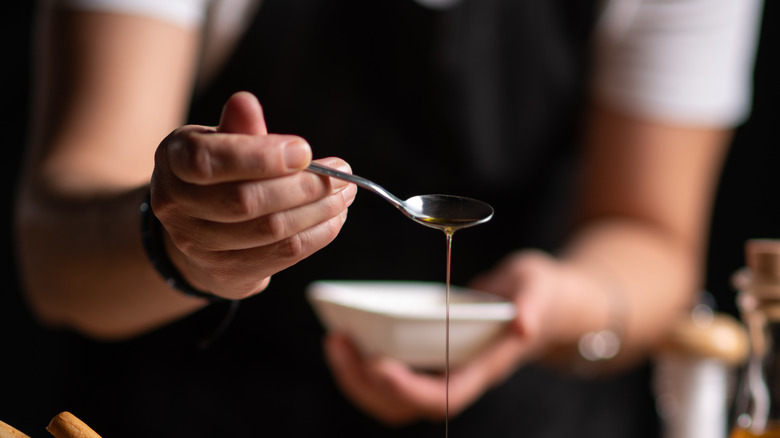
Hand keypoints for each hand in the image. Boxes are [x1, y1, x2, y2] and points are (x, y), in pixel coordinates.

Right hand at [150, 92, 356, 298]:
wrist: (200, 231)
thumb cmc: (218, 175)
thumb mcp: (221, 143)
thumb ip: (238, 127)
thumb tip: (245, 103)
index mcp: (172, 161)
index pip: (208, 161)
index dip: (260, 157)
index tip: (304, 151)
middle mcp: (175, 206)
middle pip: (246, 200)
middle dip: (303, 186)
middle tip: (340, 173)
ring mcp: (198, 245)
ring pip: (271, 229)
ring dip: (319, 210)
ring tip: (344, 193)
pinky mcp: (227, 272)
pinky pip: (283, 253)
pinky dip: (317, 234)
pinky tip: (334, 218)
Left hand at [322, 251, 579, 424]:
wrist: (546, 303)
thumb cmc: (541, 294)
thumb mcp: (541, 287)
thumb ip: (533, 304)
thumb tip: (523, 324)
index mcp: (485, 367)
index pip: (444, 396)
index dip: (408, 389)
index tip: (378, 364)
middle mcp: (459, 375)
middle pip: (406, 405)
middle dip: (365, 383)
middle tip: (337, 343)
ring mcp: (442, 369)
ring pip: (392, 398)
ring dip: (357, 377)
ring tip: (334, 341)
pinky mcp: (430, 356)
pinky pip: (391, 374)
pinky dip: (364, 362)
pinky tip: (349, 336)